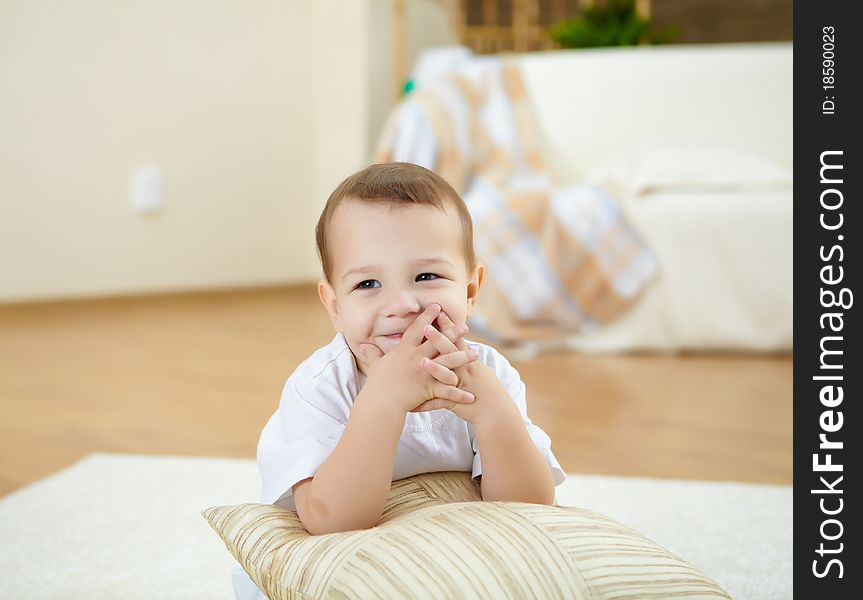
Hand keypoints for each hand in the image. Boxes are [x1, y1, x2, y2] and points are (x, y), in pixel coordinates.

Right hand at [354, 304, 475, 413]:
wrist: (380, 402)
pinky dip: (460, 394)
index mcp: (404, 350)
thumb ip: (372, 354)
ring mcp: (424, 372)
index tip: (437, 306)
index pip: (418, 328)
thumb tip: (362, 345)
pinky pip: (447, 390)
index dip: (428, 316)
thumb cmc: (377, 385)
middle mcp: (416, 358)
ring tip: (476, 354)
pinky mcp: (428, 388)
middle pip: (438, 341)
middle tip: (465, 326)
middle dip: (452, 332)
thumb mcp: (374, 365)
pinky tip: (471, 396)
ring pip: (448, 362)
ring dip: (463, 358)